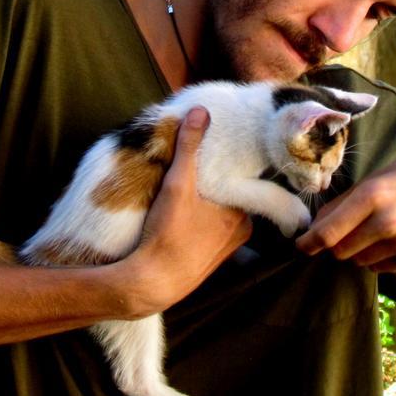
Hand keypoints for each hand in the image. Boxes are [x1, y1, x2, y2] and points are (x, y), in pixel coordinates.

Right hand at [124, 107, 251, 313]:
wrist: (151, 284)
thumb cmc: (168, 233)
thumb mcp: (177, 184)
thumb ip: (188, 147)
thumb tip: (200, 111)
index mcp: (242, 213)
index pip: (243, 182)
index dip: (227, 169)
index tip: (213, 161)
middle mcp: (241, 234)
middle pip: (230, 200)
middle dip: (214, 191)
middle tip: (192, 180)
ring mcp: (225, 252)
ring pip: (219, 220)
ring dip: (205, 211)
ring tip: (181, 202)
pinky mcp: (208, 266)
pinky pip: (208, 238)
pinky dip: (197, 230)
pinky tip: (178, 226)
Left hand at [295, 153, 395, 271]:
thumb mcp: (378, 177)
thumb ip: (345, 202)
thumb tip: (316, 226)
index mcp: (372, 195)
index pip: (327, 232)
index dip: (308, 243)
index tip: (301, 245)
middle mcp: (386, 222)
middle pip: (339, 250)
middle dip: (334, 243)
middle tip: (344, 229)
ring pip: (358, 260)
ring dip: (357, 249)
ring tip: (376, 228)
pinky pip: (379, 267)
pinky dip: (377, 256)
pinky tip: (394, 236)